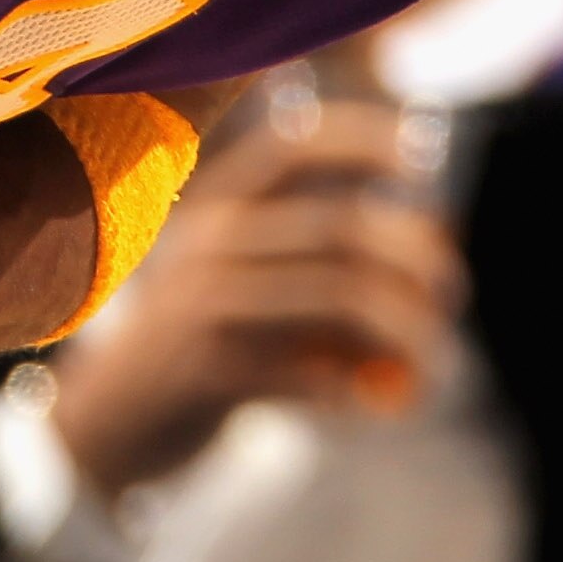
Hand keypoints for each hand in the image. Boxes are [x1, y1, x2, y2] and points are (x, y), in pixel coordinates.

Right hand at [41, 96, 459, 497]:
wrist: (110, 421)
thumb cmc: (207, 338)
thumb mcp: (247, 276)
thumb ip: (322, 253)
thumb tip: (436, 244)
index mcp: (220, 203)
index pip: (295, 146)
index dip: (363, 140)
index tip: (423, 157)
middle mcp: (210, 240)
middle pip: (341, 228)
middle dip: (414, 256)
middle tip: (452, 289)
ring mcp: (205, 304)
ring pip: (340, 297)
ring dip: (405, 330)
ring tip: (435, 359)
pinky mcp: (207, 370)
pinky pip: (311, 372)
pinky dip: (360, 389)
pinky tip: (379, 404)